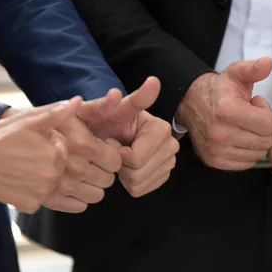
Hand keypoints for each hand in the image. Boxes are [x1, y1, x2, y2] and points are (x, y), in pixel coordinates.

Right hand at [0, 98, 79, 213]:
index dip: (48, 144)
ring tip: (22, 168)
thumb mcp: (29, 121)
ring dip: (41, 178)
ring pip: (51, 185)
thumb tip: (77, 101)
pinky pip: (39, 199)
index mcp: (55, 155)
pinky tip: (19, 182)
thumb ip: (57, 112)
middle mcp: (51, 176)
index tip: (32, 143)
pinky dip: (32, 192)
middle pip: (59, 168)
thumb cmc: (1, 138)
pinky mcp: (30, 206)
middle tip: (26, 156)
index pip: (62, 150)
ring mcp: (41, 193)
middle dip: (47, 161)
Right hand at [0, 102, 122, 210]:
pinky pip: (68, 206)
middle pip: (103, 182)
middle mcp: (57, 173)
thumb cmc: (5, 136)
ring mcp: (47, 191)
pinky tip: (67, 190)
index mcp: (61, 150)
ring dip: (91, 190)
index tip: (104, 155)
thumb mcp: (33, 120)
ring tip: (85, 180)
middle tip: (99, 170)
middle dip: (103, 175)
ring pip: (90, 198)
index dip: (109, 156)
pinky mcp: (37, 204)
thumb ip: (59, 113)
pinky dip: (70, 200)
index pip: (107, 158)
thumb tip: (78, 101)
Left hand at [78, 77, 178, 196]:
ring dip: (123, 174)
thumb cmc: (101, 122)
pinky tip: (125, 168)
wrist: (103, 133)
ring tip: (117, 158)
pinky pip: (143, 190)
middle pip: (139, 173)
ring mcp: (170, 161)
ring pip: (140, 184)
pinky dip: (129, 183)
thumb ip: (124, 100)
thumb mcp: (102, 110)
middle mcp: (171, 144)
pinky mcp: (164, 174)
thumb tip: (153, 81)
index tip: (109, 140)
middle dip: (120, 166)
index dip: (116, 154)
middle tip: (112, 150)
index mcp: (161, 128)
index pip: (136, 158)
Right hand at [175, 58, 271, 169]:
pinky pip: (246, 163)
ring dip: (256, 141)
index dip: (266, 113)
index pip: (267, 125)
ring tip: (245, 127)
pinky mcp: (214, 161)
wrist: (192, 103)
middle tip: (251, 117)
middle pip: (264, 142)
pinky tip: (240, 138)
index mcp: (227, 110)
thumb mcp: (236, 73)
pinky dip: (247, 152)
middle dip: (263, 129)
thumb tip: (268, 62)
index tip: (256, 105)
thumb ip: (253, 68)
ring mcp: (216, 150)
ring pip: (257, 154)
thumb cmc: (220, 89)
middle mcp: (219, 133)